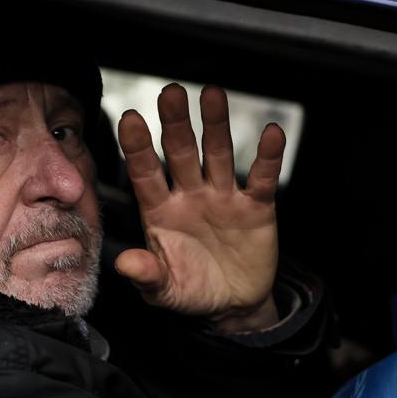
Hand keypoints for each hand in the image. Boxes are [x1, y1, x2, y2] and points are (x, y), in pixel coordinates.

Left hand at [116, 84, 283, 333]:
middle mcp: (190, 195)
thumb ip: (146, 276)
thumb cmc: (191, 291)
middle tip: (171, 93)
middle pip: (181, 152)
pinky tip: (272, 134)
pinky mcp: (256, 207)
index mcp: (160, 210)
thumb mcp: (164, 291)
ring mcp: (223, 197)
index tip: (130, 120)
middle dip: (176, 123)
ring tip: (213, 95)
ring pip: (219, 154)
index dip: (138, 148)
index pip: (145, 174)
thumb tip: (123, 263)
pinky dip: (269, 157)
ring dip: (216, 125)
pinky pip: (262, 178)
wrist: (232, 304)